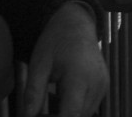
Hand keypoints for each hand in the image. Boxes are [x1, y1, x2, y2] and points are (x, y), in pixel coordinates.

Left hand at [22, 2, 106, 116]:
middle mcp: (97, 83)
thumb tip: (28, 116)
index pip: (71, 115)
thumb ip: (33, 93)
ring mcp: (103, 84)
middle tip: (37, 112)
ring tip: (45, 107)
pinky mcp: (104, 85)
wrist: (76, 23)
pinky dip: (74, 108)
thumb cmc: (55, 41)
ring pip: (85, 114)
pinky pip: (90, 106)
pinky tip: (59, 98)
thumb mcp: (38, 64)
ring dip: (67, 115)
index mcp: (80, 77)